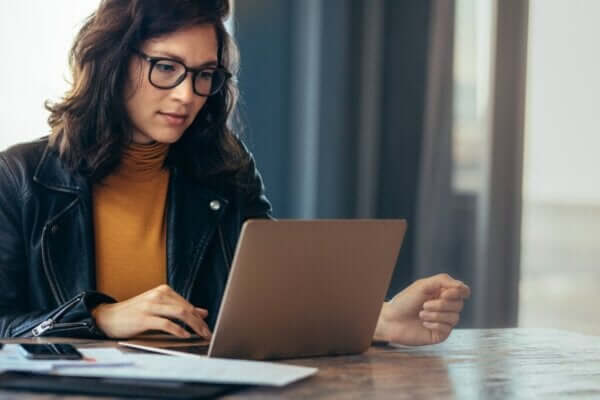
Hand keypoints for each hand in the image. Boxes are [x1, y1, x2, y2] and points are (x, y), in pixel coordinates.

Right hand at [92, 284, 211, 338]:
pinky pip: (166, 323)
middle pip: (186, 308)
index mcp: (163, 291)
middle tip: (207, 333)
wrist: (108, 317)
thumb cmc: (134, 313)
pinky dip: (178, 330)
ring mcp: (150, 306)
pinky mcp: (143, 318)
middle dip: (199, 322)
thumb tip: (202, 312)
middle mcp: (158, 295)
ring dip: (193, 325)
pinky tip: (184, 335)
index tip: (207, 327)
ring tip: (200, 334)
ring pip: (179, 314)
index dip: (199, 316)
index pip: (187, 304)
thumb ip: (179, 309)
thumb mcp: (158, 307)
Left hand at [373, 273, 469, 345]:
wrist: (391, 320)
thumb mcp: (423, 285)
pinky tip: (423, 323)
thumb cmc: (405, 301)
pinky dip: (434, 324)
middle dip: (441, 305)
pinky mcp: (440, 334)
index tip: (445, 293)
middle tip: (424, 305)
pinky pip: (447, 329)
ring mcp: (444, 321)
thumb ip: (443, 281)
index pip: (463, 291)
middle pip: (459, 305)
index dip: (459, 292)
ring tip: (421, 314)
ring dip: (435, 315)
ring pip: (454, 317)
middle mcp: (446, 307)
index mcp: (443, 293)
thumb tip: (461, 286)